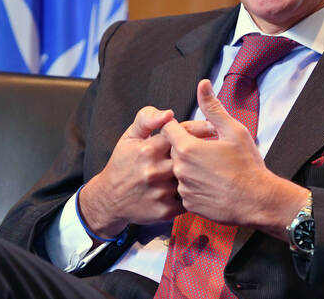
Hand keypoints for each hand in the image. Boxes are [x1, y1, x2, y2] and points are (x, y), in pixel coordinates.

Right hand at [78, 106, 215, 239]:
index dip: (198, 131)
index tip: (212, 129)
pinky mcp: (165, 211)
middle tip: (214, 150)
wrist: (110, 199)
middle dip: (202, 153)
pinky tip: (193, 188)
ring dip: (199, 174)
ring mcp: (160, 192)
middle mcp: (155, 171)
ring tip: (206, 170)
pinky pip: (189, 199)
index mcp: (149, 149)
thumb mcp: (130, 136)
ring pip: (192, 179)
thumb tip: (168, 113)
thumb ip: (147, 118)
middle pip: (190, 157)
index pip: (182, 135)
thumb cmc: (123, 163)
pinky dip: (192, 193)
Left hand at [161, 80, 308, 239]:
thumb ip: (213, 107)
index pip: (167, 129)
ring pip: (179, 171)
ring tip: (214, 169)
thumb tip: (203, 84)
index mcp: (188, 148)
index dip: (179, 127)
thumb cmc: (248, 165)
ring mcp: (183, 189)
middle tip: (209, 150)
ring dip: (191, 168)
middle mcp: (180, 169)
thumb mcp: (233, 130)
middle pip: (173, 150)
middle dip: (187, 148)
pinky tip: (213, 184)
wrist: (258, 201)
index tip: (193, 131)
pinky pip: (185, 190)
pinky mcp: (188, 205)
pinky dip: (195, 186)